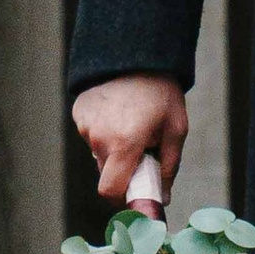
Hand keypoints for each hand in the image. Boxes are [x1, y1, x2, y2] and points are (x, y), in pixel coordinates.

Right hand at [71, 73, 188, 205]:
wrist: (137, 53)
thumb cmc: (161, 93)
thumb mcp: (175, 130)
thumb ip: (168, 168)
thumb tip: (163, 198)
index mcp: (124, 144)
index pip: (110, 190)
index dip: (122, 199)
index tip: (136, 196)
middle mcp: (99, 137)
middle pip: (106, 173)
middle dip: (124, 171)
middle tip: (142, 153)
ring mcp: (85, 125)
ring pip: (99, 154)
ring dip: (114, 150)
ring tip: (131, 125)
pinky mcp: (79, 113)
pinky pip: (91, 134)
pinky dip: (104, 132)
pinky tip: (118, 113)